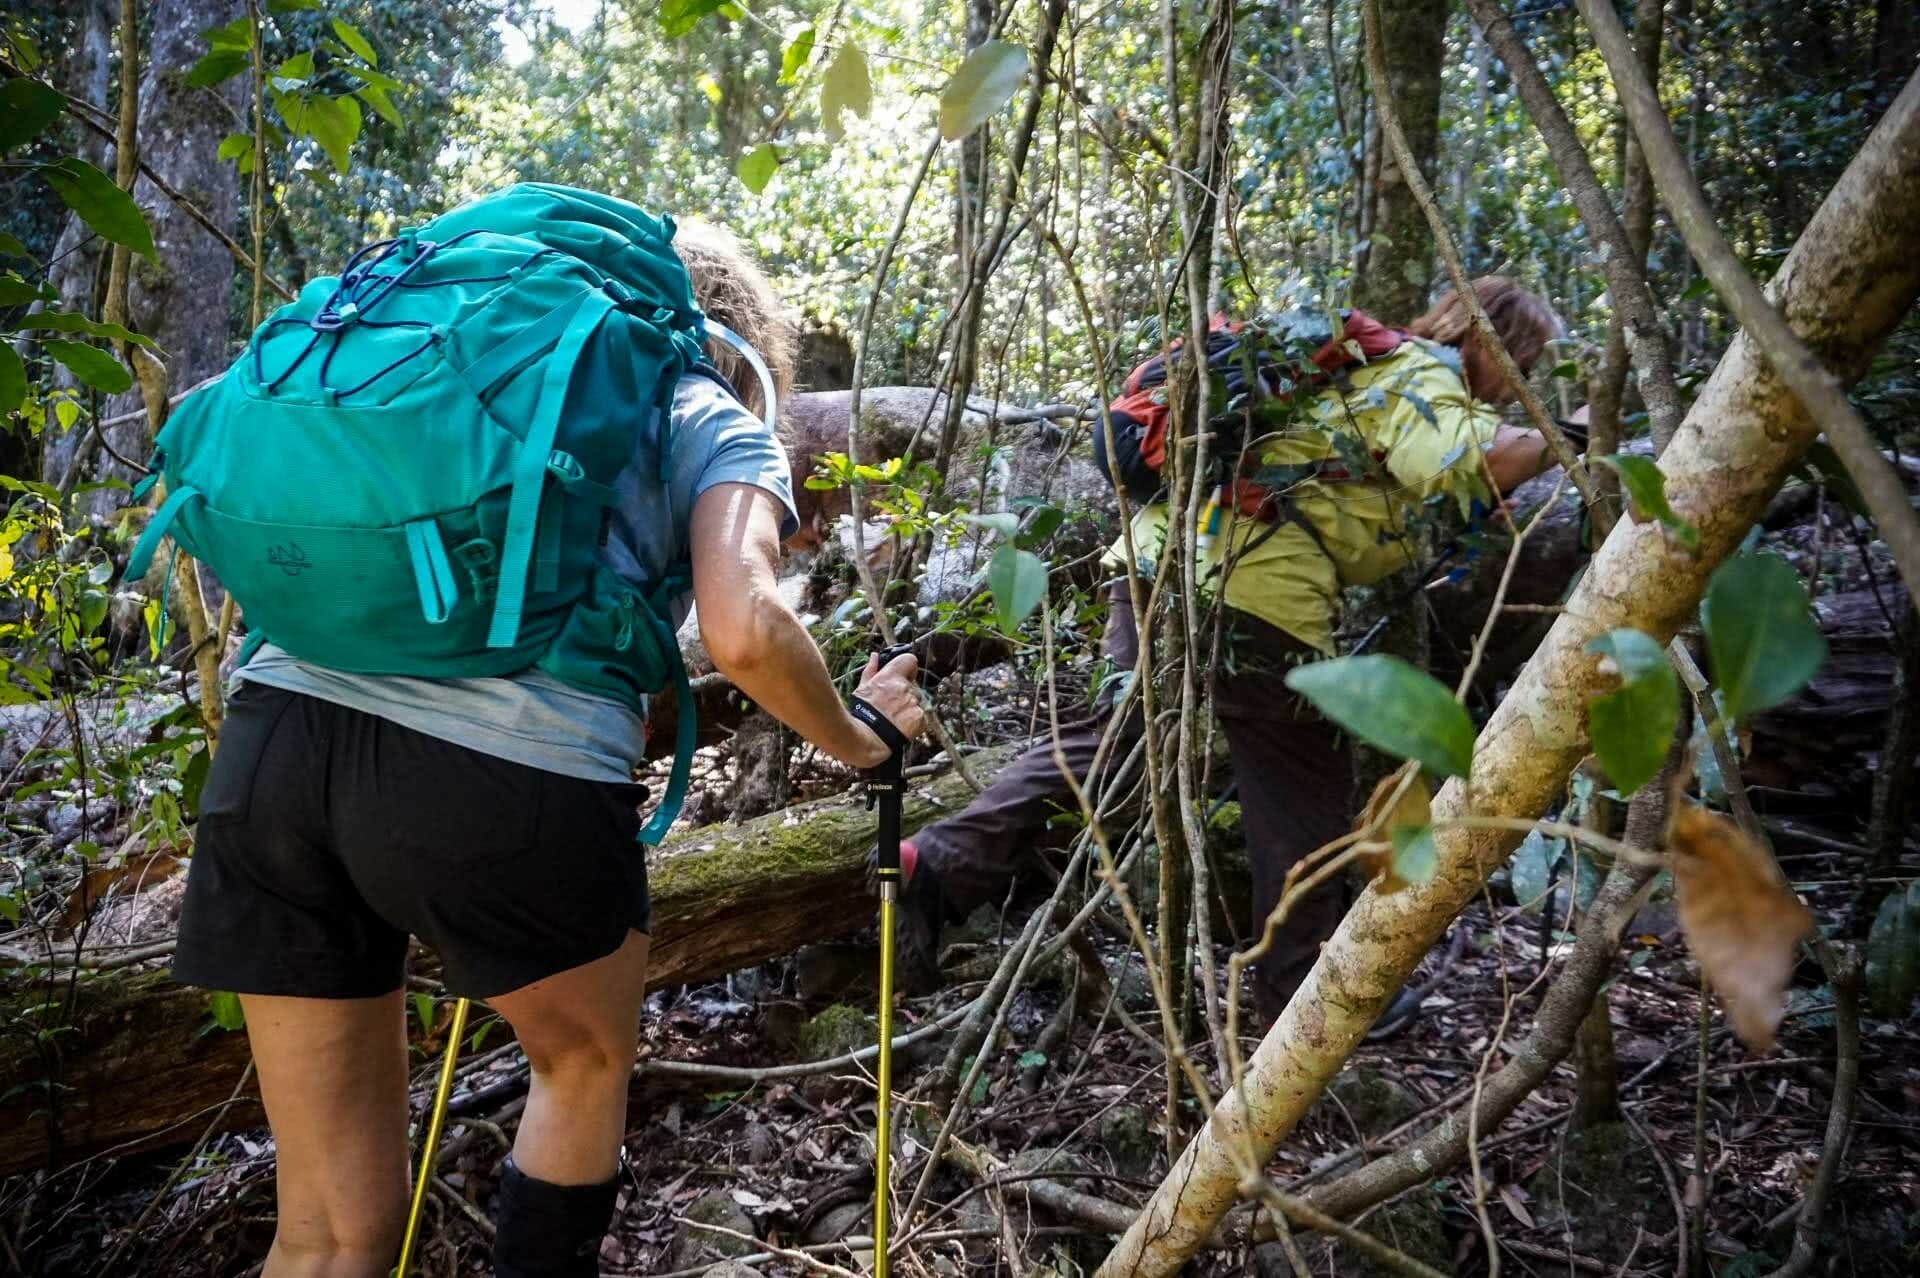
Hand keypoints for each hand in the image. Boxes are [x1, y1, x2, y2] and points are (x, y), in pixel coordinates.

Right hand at [849, 651, 925, 766]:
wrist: (866, 739)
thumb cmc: (861, 714)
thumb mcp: (862, 689)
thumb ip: (872, 670)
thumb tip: (875, 657)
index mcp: (891, 677)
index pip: (910, 660)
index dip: (907, 668)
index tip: (903, 676)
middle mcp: (905, 687)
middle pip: (912, 686)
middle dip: (905, 694)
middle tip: (891, 705)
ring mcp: (914, 703)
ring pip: (916, 702)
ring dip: (908, 708)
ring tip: (893, 719)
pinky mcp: (920, 718)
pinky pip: (921, 716)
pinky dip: (914, 721)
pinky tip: (900, 726)